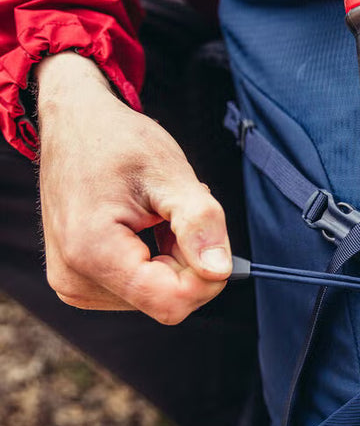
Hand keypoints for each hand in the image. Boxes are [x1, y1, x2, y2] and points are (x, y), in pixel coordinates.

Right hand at [37, 52, 231, 324]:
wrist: (73, 123)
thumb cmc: (118, 141)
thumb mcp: (170, 173)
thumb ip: (200, 223)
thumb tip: (220, 271)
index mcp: (92, 254)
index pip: (171, 302)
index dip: (206, 277)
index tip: (211, 235)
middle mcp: (75, 280)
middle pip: (166, 300)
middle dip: (188, 261)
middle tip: (178, 211)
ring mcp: (74, 284)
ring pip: (157, 296)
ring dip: (174, 258)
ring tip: (158, 214)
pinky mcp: (81, 282)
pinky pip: (141, 289)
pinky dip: (157, 260)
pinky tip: (147, 226)